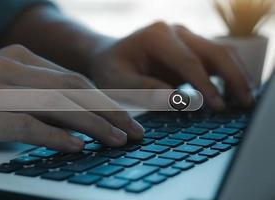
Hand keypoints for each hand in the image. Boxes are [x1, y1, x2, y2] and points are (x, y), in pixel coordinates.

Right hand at [0, 45, 143, 150]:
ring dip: (92, 124)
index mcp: (20, 58)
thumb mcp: (3, 83)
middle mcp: (10, 69)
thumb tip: (77, 111)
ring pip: (56, 105)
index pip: (74, 79)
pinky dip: (55, 136)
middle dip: (108, 111)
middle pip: (72, 89)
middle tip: (132, 131)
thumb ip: (37, 91)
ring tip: (116, 141)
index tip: (126, 117)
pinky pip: (26, 125)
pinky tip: (77, 147)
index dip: (104, 99)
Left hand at [89, 22, 252, 110]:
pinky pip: (215, 59)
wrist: (108, 56)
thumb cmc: (111, 70)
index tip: (218, 107)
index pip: (188, 61)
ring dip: (235, 76)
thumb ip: (146, 90)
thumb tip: (180, 101)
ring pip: (220, 53)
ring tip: (244, 102)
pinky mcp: (190, 47)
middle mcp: (175, 31)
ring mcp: (185, 37)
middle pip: (213, 52)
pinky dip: (228, 75)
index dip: (205, 86)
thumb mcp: (119, 83)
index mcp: (156, 37)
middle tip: (244, 105)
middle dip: (232, 78)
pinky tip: (233, 94)